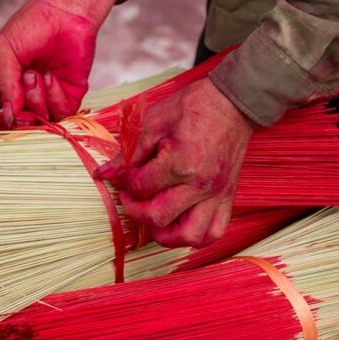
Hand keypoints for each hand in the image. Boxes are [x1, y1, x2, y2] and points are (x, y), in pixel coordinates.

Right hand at [0, 0, 96, 125]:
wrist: (64, 13)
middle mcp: (26, 93)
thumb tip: (9, 114)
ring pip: (39, 120)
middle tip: (25, 78)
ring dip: (36, 98)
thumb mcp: (4, 51)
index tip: (5, 91)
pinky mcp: (69, 96)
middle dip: (19, 107)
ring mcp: (48, 97)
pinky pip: (60, 113)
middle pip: (18, 120)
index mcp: (6, 81)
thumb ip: (3, 83)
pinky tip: (51, 77)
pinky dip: (54, 98)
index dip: (0, 106)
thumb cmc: (30, 26)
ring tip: (37, 73)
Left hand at [98, 78, 254, 247]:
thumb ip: (128, 152)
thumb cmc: (194, 107)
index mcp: (181, 163)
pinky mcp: (228, 198)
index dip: (124, 182)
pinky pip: (214, 232)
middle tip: (130, 196)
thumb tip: (106, 173)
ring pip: (189, 236)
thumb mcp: (154, 121)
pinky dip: (195, 236)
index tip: (122, 174)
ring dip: (165, 234)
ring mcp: (217, 195)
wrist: (232, 103)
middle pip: (158, 217)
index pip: (141, 187)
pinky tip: (179, 222)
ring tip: (153, 217)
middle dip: (135, 210)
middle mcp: (201, 185)